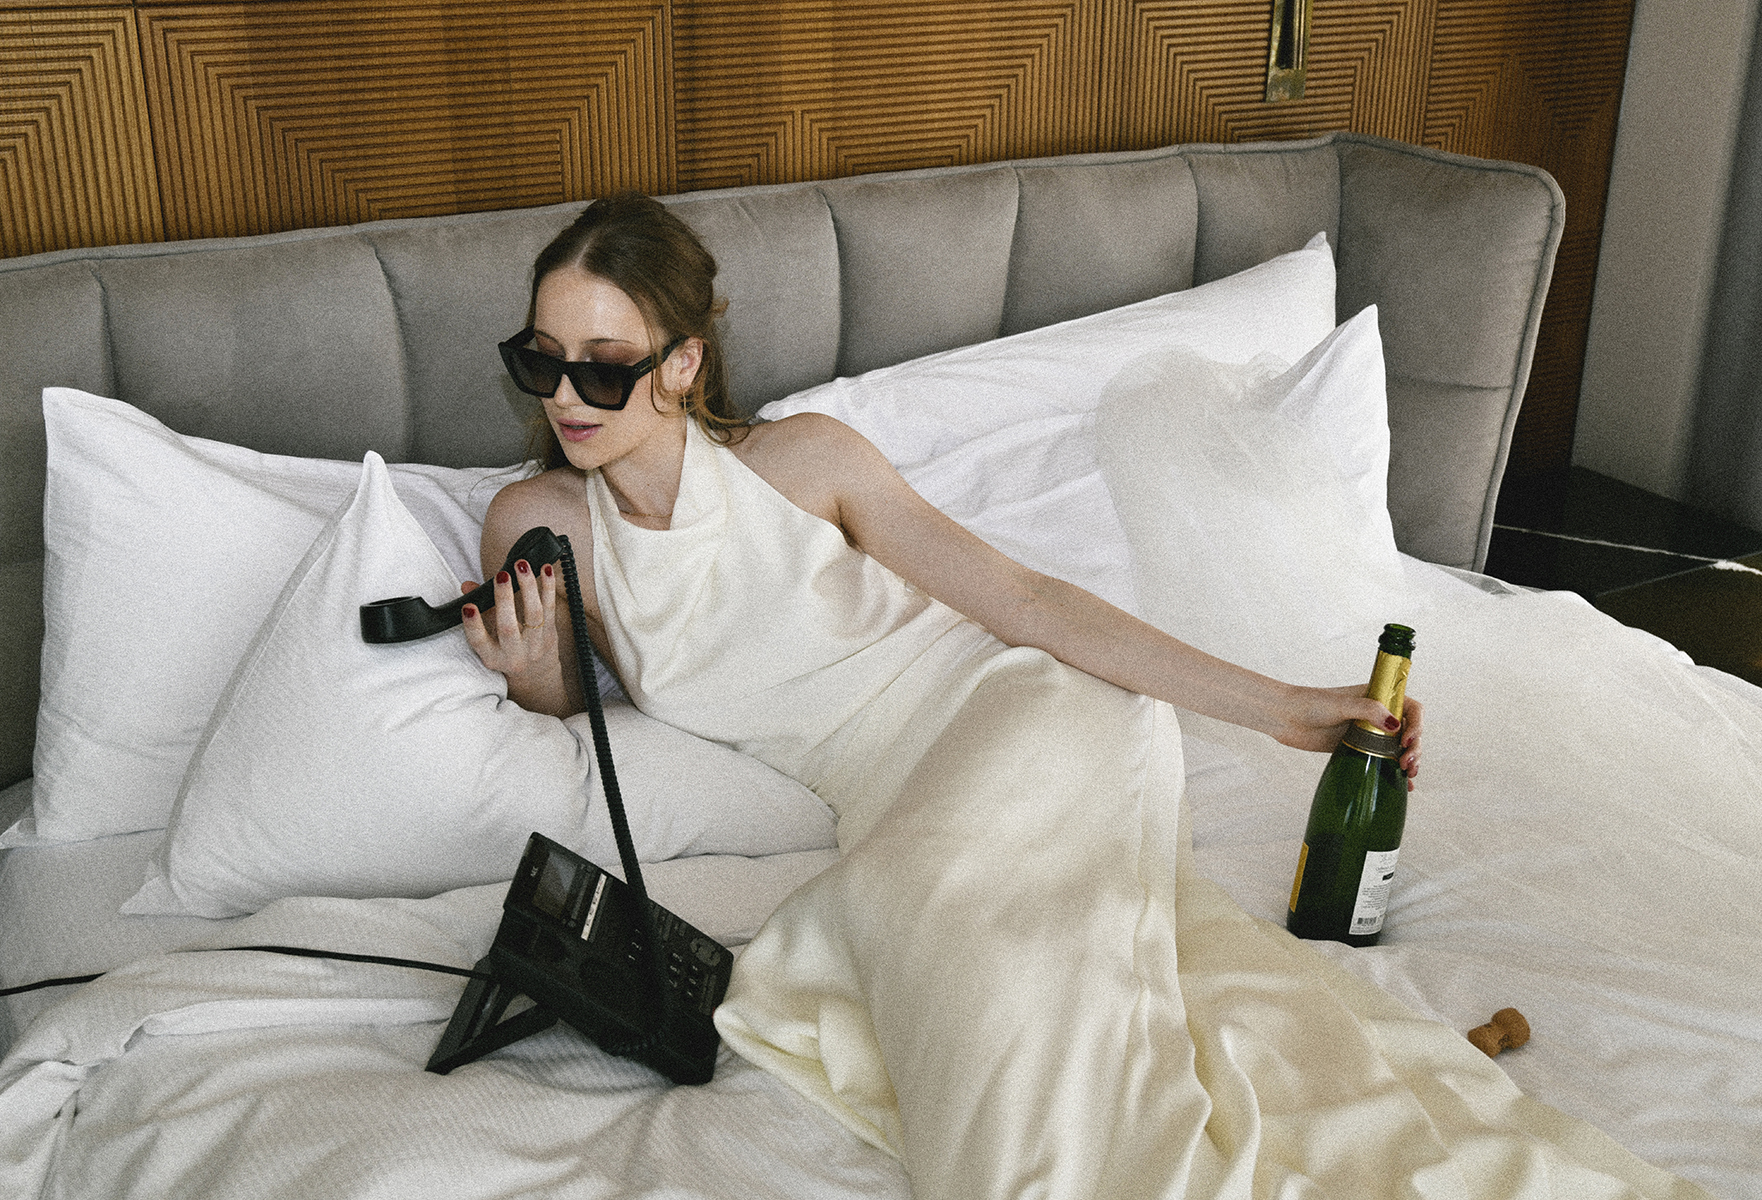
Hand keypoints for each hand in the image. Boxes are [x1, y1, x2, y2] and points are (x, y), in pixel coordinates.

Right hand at [459, 558, 558, 686]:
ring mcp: (534, 646)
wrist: (536, 675)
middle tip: (501, 576)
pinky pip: (551, 608)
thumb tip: (468, 586)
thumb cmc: (506, 652)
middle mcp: (514, 654)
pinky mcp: (551, 635)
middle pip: (508, 627)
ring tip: (522, 566)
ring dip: (528, 586)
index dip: (473, 624)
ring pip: (534, 614)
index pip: (479, 642)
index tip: (468, 606)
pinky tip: (546, 569)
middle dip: (504, 600)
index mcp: (492, 657)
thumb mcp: (488, 639)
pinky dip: (548, 587)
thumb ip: (478, 612)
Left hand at [1274, 685, 1423, 788]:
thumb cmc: (1310, 704)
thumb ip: (1368, 711)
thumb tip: (1395, 724)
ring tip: (1409, 776)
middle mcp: (1377, 715)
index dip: (1416, 724)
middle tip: (1406, 764)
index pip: (1410, 708)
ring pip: (1399, 748)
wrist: (1285, 718)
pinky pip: (1383, 761)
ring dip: (1409, 761)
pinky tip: (1404, 786)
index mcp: (1378, 697)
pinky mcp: (1358, 749)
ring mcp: (1368, 733)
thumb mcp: (1341, 704)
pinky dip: (1395, 773)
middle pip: (1409, 731)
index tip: (1407, 739)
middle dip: (1414, 748)